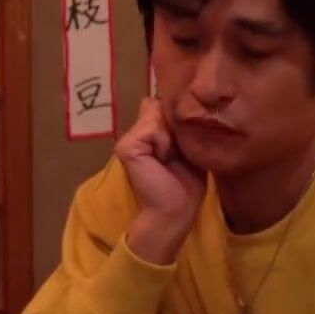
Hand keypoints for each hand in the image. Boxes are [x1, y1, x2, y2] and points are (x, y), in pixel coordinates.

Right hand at [116, 97, 206, 263]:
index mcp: (148, 133)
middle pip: (158, 106)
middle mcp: (135, 133)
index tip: (185, 136)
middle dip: (175, 124)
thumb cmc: (186, 183)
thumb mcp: (187, 147)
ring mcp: (128, 140)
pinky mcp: (126, 147)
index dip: (176, 114)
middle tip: (178, 151)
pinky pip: (153, 129)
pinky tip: (164, 159)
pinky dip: (164, 143)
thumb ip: (177, 127)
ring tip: (171, 157)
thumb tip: (166, 104)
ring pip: (156, 114)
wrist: (176, 209)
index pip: (160, 105)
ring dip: (171, 135)